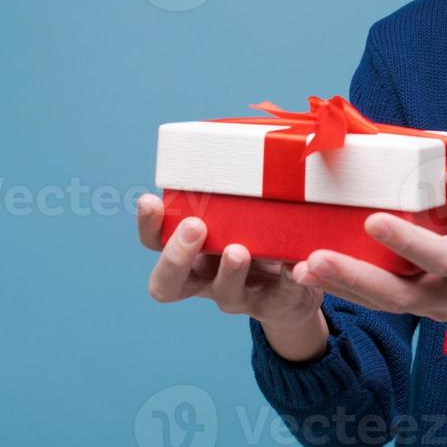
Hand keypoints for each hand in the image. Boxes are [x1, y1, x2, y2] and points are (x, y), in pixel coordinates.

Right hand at [135, 193, 323, 330]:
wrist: (298, 281)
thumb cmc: (260, 234)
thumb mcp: (241, 211)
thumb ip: (230, 191)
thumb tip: (228, 141)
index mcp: (190, 253)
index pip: (155, 243)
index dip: (149, 226)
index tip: (150, 200)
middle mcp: (205, 279)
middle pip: (169, 284)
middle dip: (176, 256)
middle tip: (194, 226)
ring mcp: (238, 296)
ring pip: (224, 294)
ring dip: (229, 272)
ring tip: (238, 250)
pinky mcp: (275, 304)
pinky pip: (281, 296)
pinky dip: (288, 280)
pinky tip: (294, 262)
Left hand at [289, 162, 446, 323]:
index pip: (441, 257)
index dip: (408, 243)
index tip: (373, 221)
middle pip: (399, 294)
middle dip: (356, 278)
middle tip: (315, 259)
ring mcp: (428, 304)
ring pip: (381, 304)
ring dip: (341, 287)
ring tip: (301, 268)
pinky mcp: (411, 305)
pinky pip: (375, 301)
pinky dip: (343, 289)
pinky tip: (309, 273)